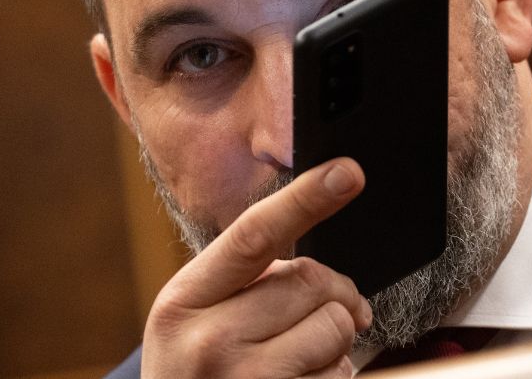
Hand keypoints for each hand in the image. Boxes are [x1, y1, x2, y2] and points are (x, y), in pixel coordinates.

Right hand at [141, 158, 371, 377]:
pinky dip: (335, 377)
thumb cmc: (198, 374)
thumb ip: (252, 282)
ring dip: (333, 343)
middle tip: (309, 317)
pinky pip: (342, 376)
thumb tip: (345, 292)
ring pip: (335, 330)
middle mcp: (207, 344)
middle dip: (328, 294)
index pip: (254, 237)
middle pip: (310, 281)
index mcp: (183, 302)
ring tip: (295, 362)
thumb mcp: (196, 319)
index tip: (348, 172)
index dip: (306, 199)